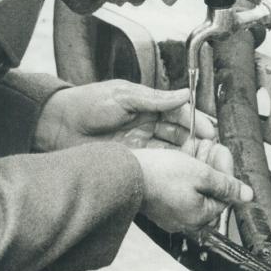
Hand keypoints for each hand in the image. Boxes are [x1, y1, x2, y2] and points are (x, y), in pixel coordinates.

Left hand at [34, 81, 214, 152]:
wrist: (57, 125)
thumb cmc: (86, 103)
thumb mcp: (123, 95)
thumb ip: (154, 98)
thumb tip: (184, 94)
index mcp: (148, 105)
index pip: (180, 113)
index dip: (196, 122)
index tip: (210, 133)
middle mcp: (147, 125)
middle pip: (180, 135)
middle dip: (198, 144)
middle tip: (213, 155)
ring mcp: (140, 144)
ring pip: (172, 152)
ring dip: (187, 159)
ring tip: (202, 167)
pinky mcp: (132, 161)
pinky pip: (157, 166)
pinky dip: (170, 170)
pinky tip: (181, 176)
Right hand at [131, 148, 252, 232]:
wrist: (125, 175)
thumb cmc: (160, 175)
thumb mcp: (200, 174)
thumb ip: (226, 184)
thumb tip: (248, 196)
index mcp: (199, 216)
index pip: (225, 195)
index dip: (226, 170)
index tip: (221, 152)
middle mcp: (186, 219)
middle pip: (209, 191)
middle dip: (212, 166)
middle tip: (209, 147)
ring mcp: (170, 213)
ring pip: (193, 188)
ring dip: (197, 166)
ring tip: (194, 147)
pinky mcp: (158, 204)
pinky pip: (177, 189)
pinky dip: (182, 173)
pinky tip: (179, 157)